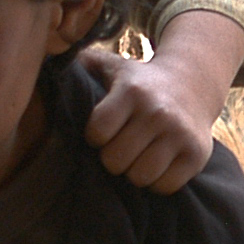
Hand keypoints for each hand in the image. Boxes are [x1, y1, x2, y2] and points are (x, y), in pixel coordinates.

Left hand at [81, 46, 225, 192]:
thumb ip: (83, 63)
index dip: (95, 137)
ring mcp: (180, 134)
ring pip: (140, 177)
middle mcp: (157, 111)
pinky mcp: (197, 154)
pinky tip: (158, 165)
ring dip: (135, 172)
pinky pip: (165, 187)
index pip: (97, 132)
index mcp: (132, 91)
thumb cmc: (142, 83)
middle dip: (113, 158)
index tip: (104, 131)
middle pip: (115, 160)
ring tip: (138, 157)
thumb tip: (46, 57)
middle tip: (121, 147)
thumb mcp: (115, 66)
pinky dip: (158, 182)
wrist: (193, 83)